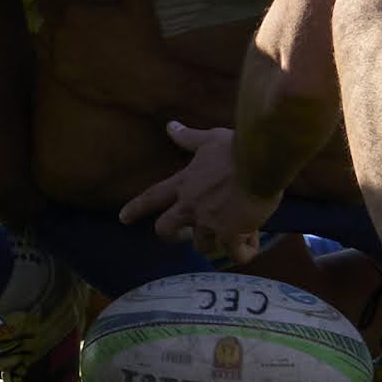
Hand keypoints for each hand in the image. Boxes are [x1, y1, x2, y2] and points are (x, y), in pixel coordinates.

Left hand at [125, 122, 267, 256]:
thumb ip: (189, 138)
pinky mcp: (231, 235)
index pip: (152, 197)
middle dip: (172, 236)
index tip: (122, 218)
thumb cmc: (236, 149)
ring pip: (203, 247)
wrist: (259, 162)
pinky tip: (253, 241)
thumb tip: (171, 126)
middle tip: (185, 236)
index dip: (136, 208)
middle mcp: (191, 206)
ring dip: (216, 243)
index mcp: (184, 184)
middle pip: (166, 230)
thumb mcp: (210, 139)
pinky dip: (244, 251)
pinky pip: (236, 255)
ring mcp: (209, 223)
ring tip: (233, 234)